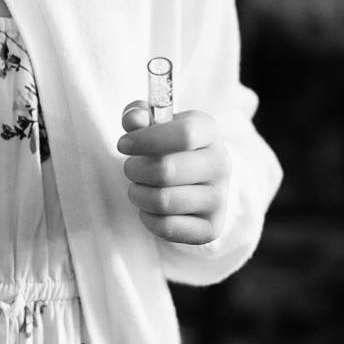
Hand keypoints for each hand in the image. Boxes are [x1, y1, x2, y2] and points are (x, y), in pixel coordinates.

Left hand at [117, 102, 230, 244]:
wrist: (197, 178)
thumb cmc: (168, 144)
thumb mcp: (155, 122)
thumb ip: (138, 114)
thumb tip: (134, 120)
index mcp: (208, 131)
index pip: (184, 134)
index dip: (146, 139)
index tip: (123, 145)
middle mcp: (220, 164)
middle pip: (167, 170)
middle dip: (135, 169)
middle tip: (130, 167)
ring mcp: (219, 199)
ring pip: (163, 201)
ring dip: (138, 193)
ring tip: (138, 186)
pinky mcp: (210, 228)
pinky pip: (167, 227)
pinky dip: (148, 218)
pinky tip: (149, 207)